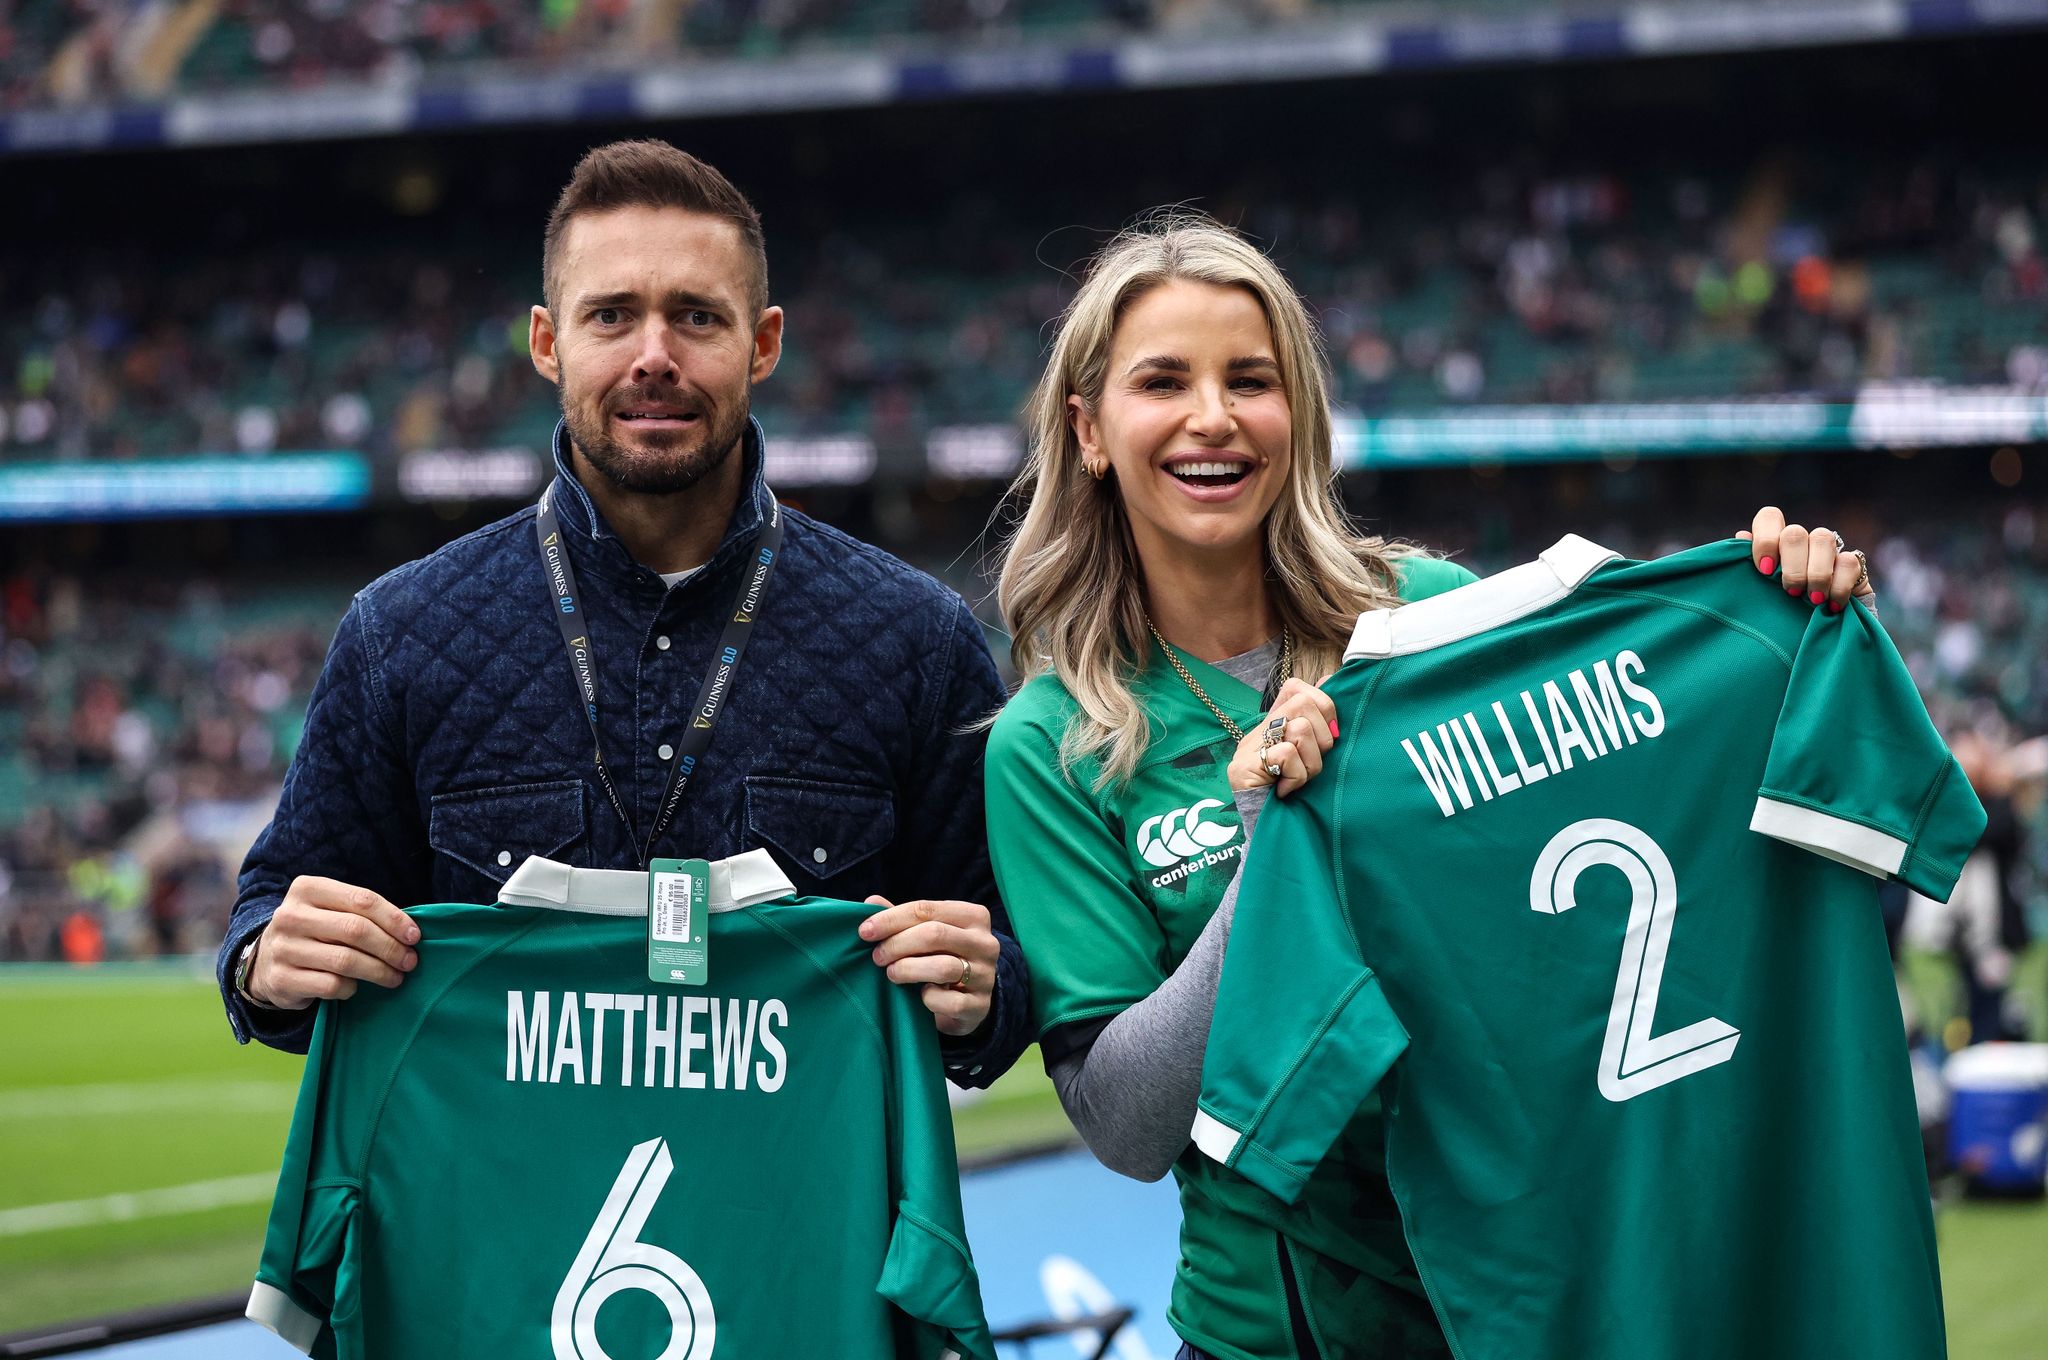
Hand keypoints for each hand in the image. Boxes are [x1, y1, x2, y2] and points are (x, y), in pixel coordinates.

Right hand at [244, 876, 419, 1009]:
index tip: (415, 936)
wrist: (265, 963)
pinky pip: (331, 985)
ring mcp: (283, 948)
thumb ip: (363, 913)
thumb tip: (410, 932)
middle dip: (391, 948)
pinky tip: (355, 987)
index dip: (394, 919)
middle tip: (410, 961)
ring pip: (346, 960)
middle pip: (356, 930)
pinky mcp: (281, 979)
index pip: (362, 900)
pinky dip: (351, 989)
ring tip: (395, 977)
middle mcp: (290, 915)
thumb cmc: (315, 932)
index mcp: (308, 889)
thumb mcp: (332, 911)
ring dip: (379, 971)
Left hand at [858, 897, 998, 1035]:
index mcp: (973, 916)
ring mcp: (986, 975)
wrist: (968, 1000)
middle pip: (934, 934)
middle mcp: (985, 942)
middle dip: (897, 944)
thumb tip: (870, 901)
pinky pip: (950, 1002)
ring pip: (943, 967)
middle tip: (877, 957)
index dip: (891, 919)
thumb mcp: (926, 935)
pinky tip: (920, 996)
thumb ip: (902, 919)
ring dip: (908, 969)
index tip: (865, 932)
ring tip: (892, 974)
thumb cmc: (942, 958)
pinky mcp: (981, 1005)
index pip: (927, 909)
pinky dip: (929, 999)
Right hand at [1227, 677, 1338, 797]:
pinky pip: (1286, 755)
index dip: (1322, 706)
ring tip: (1299, 779)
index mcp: (1275, 723)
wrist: (1264, 833)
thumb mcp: (1310, 755)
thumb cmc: (1292, 795)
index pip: (1297, 687)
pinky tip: (1285, 789)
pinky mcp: (1244, 767)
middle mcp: (1259, 730)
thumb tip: (1329, 680)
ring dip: (1310, 762)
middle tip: (1312, 762)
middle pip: (1303, 703)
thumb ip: (1317, 724)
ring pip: (1299, 729)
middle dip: (1321, 736)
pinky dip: (1296, 777)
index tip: (1329, 736)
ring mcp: (1249, 748)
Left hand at [1739, 507, 1877, 614]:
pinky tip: (1831, 605)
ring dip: (1816, 573)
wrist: (1813, 633)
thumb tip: (1742, 536)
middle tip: (1790, 592)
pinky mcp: (1851, 564)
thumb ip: (1747, 566)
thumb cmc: (1778, 610)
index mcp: (1775, 542)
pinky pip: (1848, 561)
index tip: (1765, 570)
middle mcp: (1800, 541)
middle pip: (1795, 532)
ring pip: (1823, 538)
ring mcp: (1826, 550)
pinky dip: (1839, 586)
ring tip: (1812, 600)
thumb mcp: (1759, 592)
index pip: (1770, 517)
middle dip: (1791, 566)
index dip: (1765, 539)